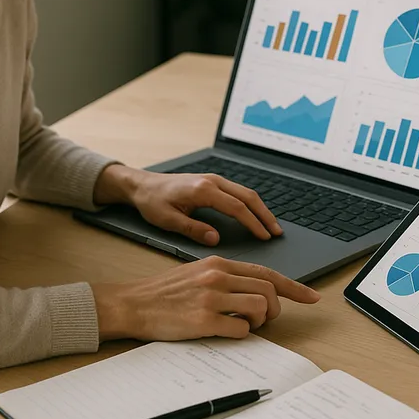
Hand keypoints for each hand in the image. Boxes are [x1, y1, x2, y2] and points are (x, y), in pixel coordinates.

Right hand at [92, 255, 319, 341]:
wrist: (134, 304)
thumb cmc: (165, 292)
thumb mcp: (197, 272)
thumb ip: (225, 277)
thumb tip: (255, 292)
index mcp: (218, 262)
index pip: (266, 272)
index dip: (294, 286)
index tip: (312, 296)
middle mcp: (217, 275)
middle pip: (268, 290)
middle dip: (276, 309)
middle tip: (266, 320)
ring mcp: (211, 297)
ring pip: (260, 308)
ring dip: (261, 322)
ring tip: (246, 325)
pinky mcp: (203, 320)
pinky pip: (240, 329)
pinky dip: (242, 334)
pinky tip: (226, 332)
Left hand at [132, 169, 281, 245]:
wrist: (141, 184)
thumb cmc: (152, 202)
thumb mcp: (168, 220)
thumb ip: (192, 229)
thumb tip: (215, 239)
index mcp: (202, 190)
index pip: (236, 207)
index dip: (253, 223)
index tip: (265, 237)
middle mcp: (211, 181)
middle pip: (247, 196)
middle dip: (265, 214)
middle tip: (277, 233)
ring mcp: (213, 179)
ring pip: (245, 192)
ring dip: (260, 208)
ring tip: (271, 226)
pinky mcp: (212, 181)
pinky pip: (237, 191)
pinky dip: (250, 203)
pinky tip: (255, 214)